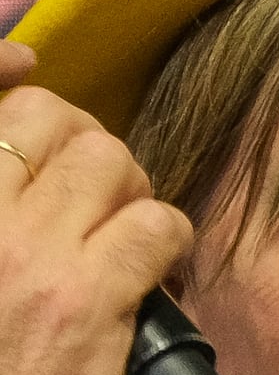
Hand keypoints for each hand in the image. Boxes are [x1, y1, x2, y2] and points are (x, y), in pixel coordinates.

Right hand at [0, 55, 196, 374]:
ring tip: (125, 244)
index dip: (15, 83)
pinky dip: (166, 241)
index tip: (27, 75)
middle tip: (99, 203)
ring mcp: (26, 255)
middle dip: (91, 149)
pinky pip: (155, 224)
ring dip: (133, 193)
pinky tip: (152, 280)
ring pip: (111, 161)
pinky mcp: (87, 299)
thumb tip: (25, 159)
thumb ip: (1, 227)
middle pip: (56, 124)